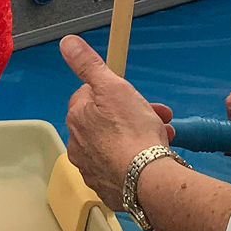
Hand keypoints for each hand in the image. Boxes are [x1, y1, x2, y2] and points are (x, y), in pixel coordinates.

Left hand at [59, 36, 174, 210]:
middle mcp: (78, 145)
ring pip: (116, 143)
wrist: (147, 181)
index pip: (91, 95)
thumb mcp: (113, 88)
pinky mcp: (108, 188)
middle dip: (133, 114)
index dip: (115, 92)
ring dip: (139, 135)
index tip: (134, 96)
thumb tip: (67, 43)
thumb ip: (89, 65)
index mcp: (77, 118)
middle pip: (105, 120)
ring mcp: (92, 168)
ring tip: (163, 136)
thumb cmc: (132, 132)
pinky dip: (136, 159)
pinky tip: (153, 157)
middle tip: (158, 116)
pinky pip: (122, 166)